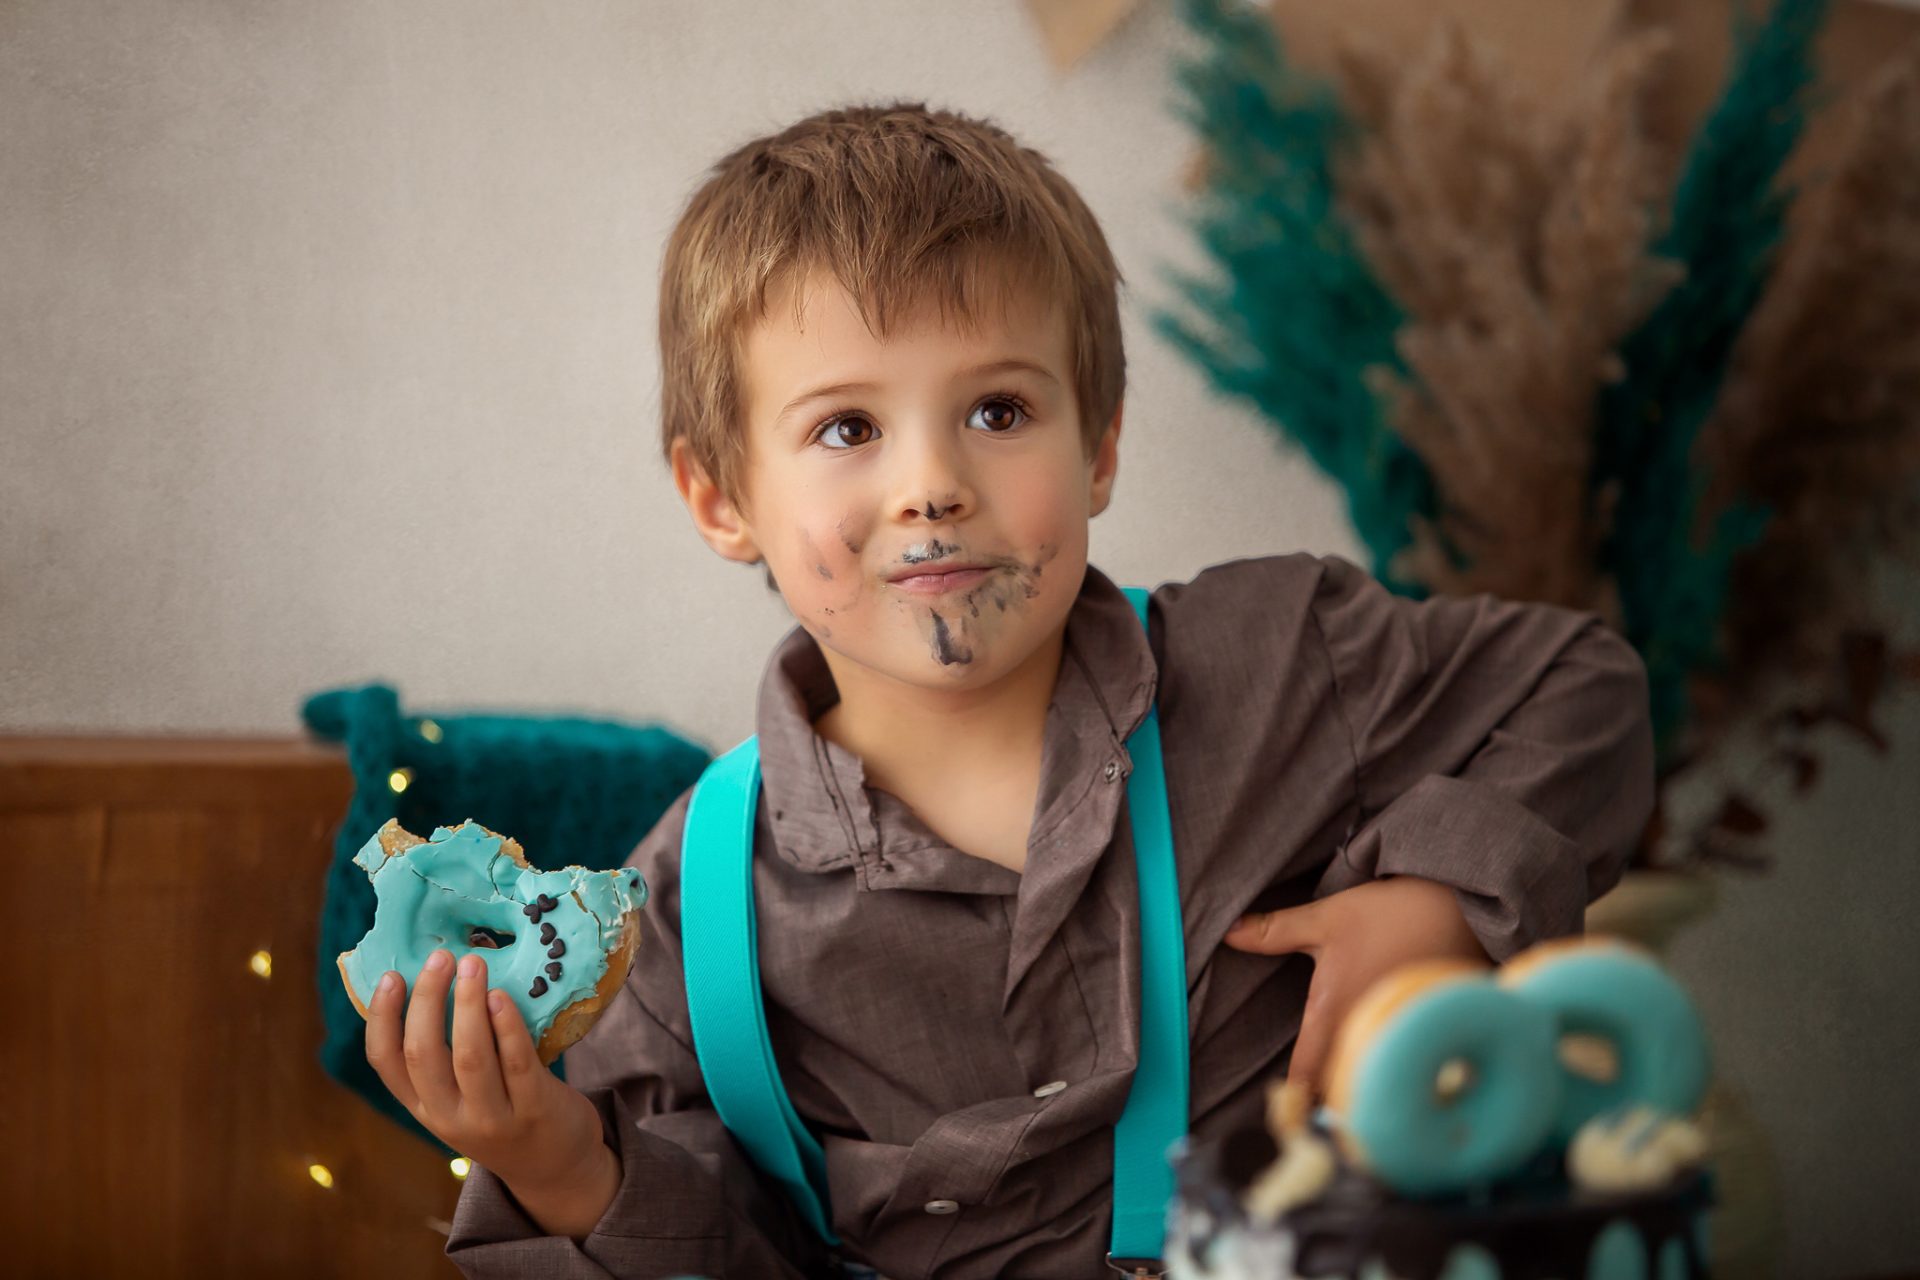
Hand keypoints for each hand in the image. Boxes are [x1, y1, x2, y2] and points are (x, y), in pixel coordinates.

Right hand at [364, 949, 616, 1230]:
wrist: (555, 1168)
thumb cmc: (503, 1115)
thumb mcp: (460, 1098)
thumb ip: (445, 1056)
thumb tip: (434, 980)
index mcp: (424, 1107)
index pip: (386, 1063)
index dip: (382, 1018)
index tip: (391, 976)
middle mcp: (450, 1117)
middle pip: (424, 1055)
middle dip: (427, 1001)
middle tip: (440, 958)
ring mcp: (493, 1118)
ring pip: (470, 1057)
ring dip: (468, 1005)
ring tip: (472, 965)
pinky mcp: (534, 1111)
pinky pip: (517, 1063)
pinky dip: (507, 1027)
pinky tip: (502, 997)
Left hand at [1221, 876, 1488, 1097]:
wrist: (1463, 909)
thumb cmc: (1391, 913)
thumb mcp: (1327, 919)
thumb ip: (1276, 931)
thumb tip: (1229, 932)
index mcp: (1332, 1014)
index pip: (1304, 1076)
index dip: (1292, 1099)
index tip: (1285, 1113)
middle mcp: (1365, 1037)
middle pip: (1338, 1092)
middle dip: (1325, 1103)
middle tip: (1311, 1113)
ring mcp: (1398, 1042)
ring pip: (1371, 1087)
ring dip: (1357, 1094)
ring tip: (1348, 1102)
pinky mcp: (1426, 1039)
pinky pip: (1403, 1076)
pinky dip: (1391, 1082)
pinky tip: (1389, 1080)